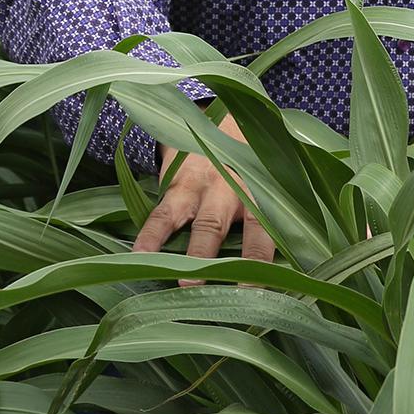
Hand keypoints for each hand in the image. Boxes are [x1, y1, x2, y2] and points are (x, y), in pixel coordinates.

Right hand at [131, 111, 275, 281]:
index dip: (261, 259)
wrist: (212, 122)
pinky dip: (150, 235)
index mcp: (258, 195)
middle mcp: (235, 192)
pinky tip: (138, 256)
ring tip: (185, 279)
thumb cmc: (241, 166)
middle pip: (245, 229)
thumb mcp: (258, 181)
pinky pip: (162, 214)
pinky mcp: (177, 187)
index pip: (264, 229)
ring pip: (204, 223)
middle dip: (233, 258)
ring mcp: (205, 188)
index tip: (261, 290)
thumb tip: (274, 266)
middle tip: (232, 291)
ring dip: (197, 251)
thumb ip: (262, 213)